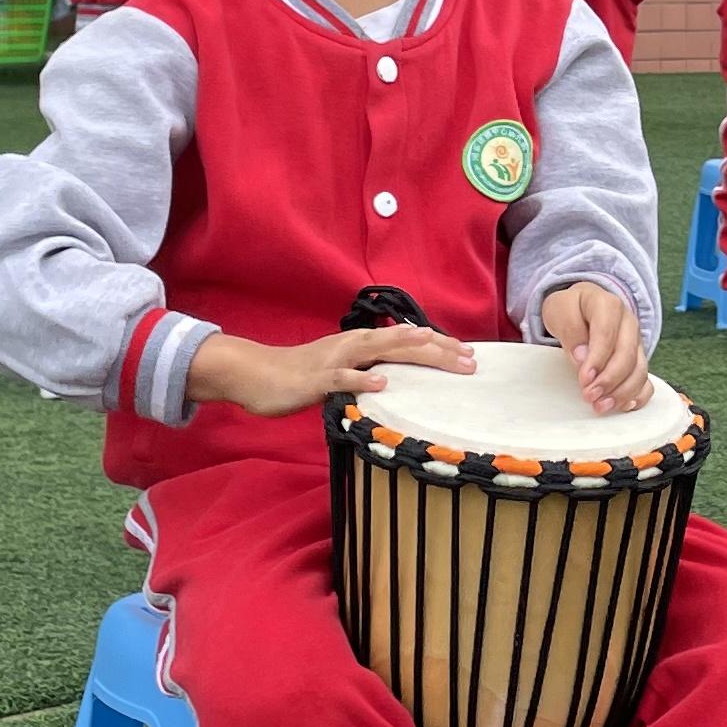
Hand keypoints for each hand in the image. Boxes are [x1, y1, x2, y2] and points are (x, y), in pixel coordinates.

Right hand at [188, 321, 471, 418]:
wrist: (256, 374)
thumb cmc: (301, 375)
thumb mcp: (343, 370)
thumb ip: (369, 370)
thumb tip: (399, 378)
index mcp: (362, 344)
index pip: (408, 342)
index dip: (439, 346)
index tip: (470, 354)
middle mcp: (353, 345)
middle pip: (402, 343)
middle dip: (437, 350)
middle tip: (470, 360)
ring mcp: (335, 360)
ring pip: (376, 350)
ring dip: (404, 347)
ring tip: (430, 344)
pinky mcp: (317, 380)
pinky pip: (341, 379)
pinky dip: (361, 381)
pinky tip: (380, 384)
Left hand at [541, 282, 652, 414]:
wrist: (581, 307)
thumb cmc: (570, 310)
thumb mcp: (560, 312)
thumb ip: (570, 331)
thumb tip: (582, 357)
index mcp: (608, 306)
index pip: (607, 333)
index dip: (597, 359)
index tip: (584, 378)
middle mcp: (628, 323)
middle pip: (627, 355)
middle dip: (609, 380)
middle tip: (590, 396)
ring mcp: (636, 342)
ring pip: (640, 370)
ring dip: (622, 392)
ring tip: (601, 405)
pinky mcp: (638, 359)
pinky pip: (647, 381)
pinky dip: (638, 396)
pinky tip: (622, 406)